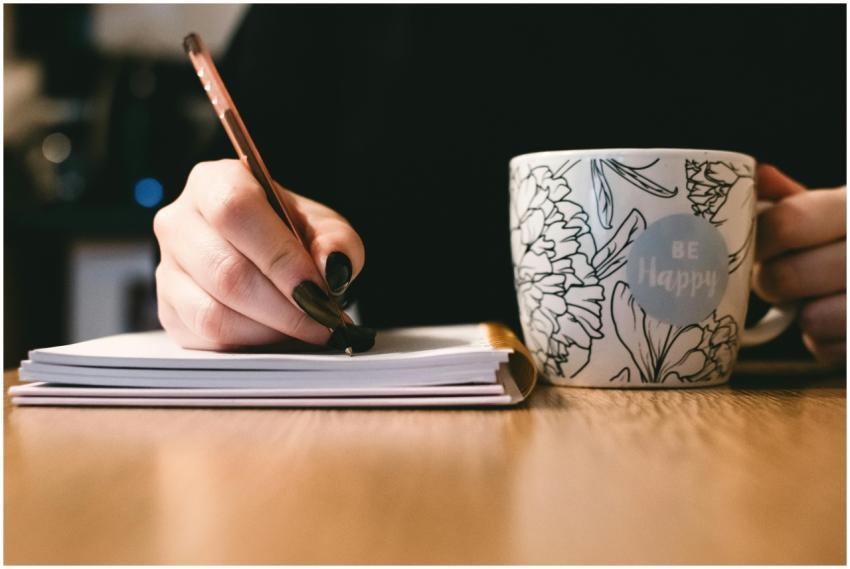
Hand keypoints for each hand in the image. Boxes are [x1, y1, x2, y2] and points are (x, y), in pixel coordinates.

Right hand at [153, 159, 363, 349]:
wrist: (267, 256)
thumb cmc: (294, 235)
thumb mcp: (326, 229)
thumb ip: (337, 243)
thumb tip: (331, 267)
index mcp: (214, 183)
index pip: (235, 212)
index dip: (279, 256)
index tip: (319, 290)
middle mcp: (178, 221)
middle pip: (226, 272)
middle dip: (285, 307)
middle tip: (324, 321)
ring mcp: (167, 268)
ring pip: (213, 312)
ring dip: (270, 329)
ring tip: (306, 329)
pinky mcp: (168, 310)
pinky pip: (207, 337)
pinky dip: (250, 343)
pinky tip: (278, 335)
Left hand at [753, 164, 845, 364]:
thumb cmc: (849, 241)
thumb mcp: (837, 211)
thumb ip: (796, 199)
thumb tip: (755, 176)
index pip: (787, 223)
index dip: (759, 241)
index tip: (756, 248)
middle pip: (785, 278)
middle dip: (771, 282)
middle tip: (778, 278)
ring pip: (811, 319)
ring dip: (802, 314)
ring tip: (814, 298)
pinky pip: (828, 349)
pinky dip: (823, 341)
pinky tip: (837, 323)